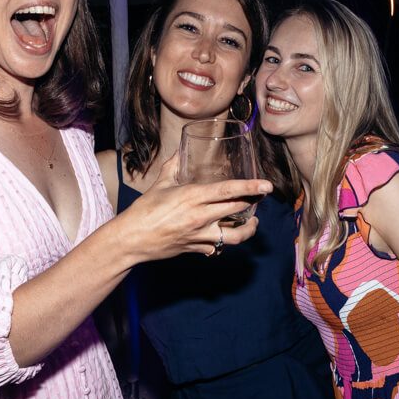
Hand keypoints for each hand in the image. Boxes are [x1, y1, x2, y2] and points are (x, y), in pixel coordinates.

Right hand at [120, 152, 270, 259]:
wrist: (131, 239)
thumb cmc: (143, 210)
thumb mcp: (160, 184)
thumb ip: (174, 166)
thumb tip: (181, 151)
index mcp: (192, 196)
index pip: (229, 191)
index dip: (250, 187)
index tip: (267, 185)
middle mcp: (200, 216)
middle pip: (238, 209)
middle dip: (254, 202)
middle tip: (261, 196)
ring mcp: (200, 235)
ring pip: (235, 236)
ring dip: (248, 229)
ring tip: (253, 223)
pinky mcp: (196, 248)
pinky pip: (218, 247)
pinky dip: (224, 242)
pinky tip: (225, 235)